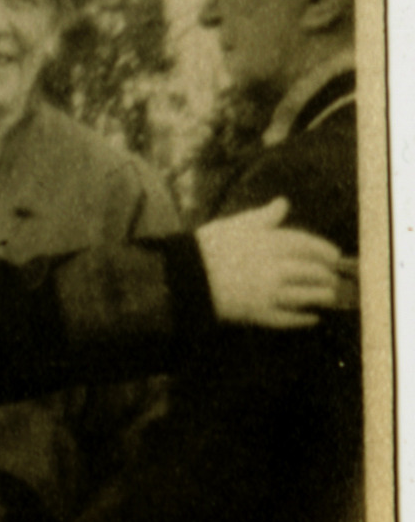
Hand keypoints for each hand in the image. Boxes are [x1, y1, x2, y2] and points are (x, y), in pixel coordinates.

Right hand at [196, 196, 341, 327]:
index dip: (325, 252)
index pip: (309, 246)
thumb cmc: (211, 245)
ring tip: (328, 296)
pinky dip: (305, 318)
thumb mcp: (237, 224)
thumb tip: (283, 203)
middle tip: (333, 278)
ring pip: (308, 296)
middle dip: (328, 276)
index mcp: (270, 243)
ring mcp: (270, 292)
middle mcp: (275, 268)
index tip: (334, 256)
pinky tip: (313, 317)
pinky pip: (290, 318)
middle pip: (314, 273)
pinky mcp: (261, 313)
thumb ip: (265, 215)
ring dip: (323, 297)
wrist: (187, 274)